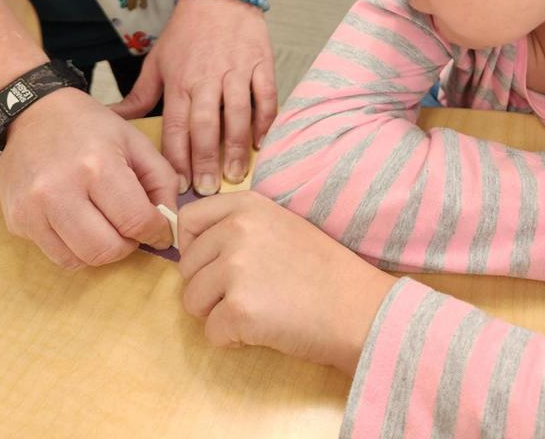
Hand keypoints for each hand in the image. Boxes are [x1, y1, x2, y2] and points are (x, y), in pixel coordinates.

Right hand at [0, 87, 175, 268]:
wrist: (33, 115)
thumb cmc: (90, 127)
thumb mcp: (135, 141)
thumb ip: (162, 180)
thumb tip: (168, 223)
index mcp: (98, 164)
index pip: (135, 220)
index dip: (156, 232)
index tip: (162, 232)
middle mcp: (61, 189)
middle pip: (107, 249)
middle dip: (129, 245)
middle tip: (132, 229)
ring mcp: (33, 208)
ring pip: (81, 260)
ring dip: (103, 251)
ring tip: (108, 226)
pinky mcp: (17, 220)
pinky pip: (56, 256)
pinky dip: (77, 250)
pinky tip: (82, 225)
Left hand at [115, 0, 277, 194]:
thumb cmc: (186, 32)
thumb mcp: (157, 61)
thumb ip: (139, 96)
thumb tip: (111, 119)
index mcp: (179, 81)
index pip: (176, 126)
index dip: (177, 158)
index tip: (178, 186)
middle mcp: (207, 78)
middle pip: (206, 125)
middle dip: (206, 160)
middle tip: (209, 189)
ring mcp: (236, 70)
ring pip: (237, 114)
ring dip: (237, 147)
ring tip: (237, 174)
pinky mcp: (261, 63)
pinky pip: (266, 96)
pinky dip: (265, 120)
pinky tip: (262, 142)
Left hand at [179, 191, 394, 374]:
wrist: (357, 308)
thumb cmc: (322, 271)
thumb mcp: (280, 226)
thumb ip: (239, 227)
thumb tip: (192, 246)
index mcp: (247, 206)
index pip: (188, 220)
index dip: (194, 247)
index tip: (214, 263)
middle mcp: (236, 229)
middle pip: (186, 267)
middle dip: (209, 287)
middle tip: (251, 292)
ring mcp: (235, 268)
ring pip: (192, 301)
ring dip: (218, 314)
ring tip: (259, 309)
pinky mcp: (237, 309)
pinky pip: (210, 333)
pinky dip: (233, 339)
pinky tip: (264, 328)